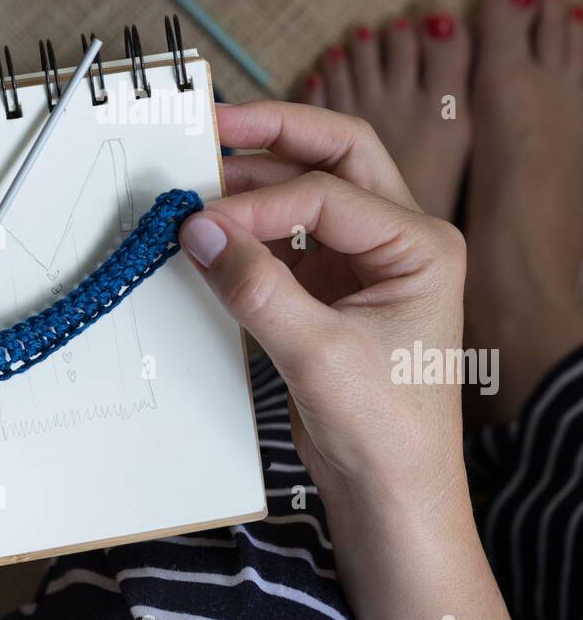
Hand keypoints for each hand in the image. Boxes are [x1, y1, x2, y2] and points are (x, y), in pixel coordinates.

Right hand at [182, 101, 467, 518]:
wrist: (393, 495)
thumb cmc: (385, 431)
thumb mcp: (318, 356)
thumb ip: (256, 288)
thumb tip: (197, 229)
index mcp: (422, 245)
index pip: (328, 194)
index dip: (260, 202)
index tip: (202, 220)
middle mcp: (400, 240)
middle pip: (337, 154)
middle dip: (276, 134)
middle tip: (215, 124)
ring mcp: (366, 259)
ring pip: (311, 187)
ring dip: (257, 179)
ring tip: (199, 177)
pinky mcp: (334, 285)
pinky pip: (288, 233)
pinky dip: (250, 225)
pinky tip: (212, 230)